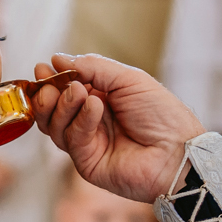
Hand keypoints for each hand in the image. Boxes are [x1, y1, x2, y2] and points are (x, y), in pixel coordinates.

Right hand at [31, 55, 203, 203]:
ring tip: (77, 91)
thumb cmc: (161, 114)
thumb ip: (92, 68)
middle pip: (52, 109)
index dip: (52, 79)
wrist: (177, 152)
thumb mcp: (128, 79)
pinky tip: (95, 106)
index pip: (65, 89)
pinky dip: (81, 119)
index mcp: (100, 100)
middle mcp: (90, 122)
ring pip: (54, 125)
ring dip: (62, 104)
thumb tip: (58, 58)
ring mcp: (87, 144)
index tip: (43, 68)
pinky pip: (72, 139)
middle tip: (48, 82)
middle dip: (47, 93)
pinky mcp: (86, 163)